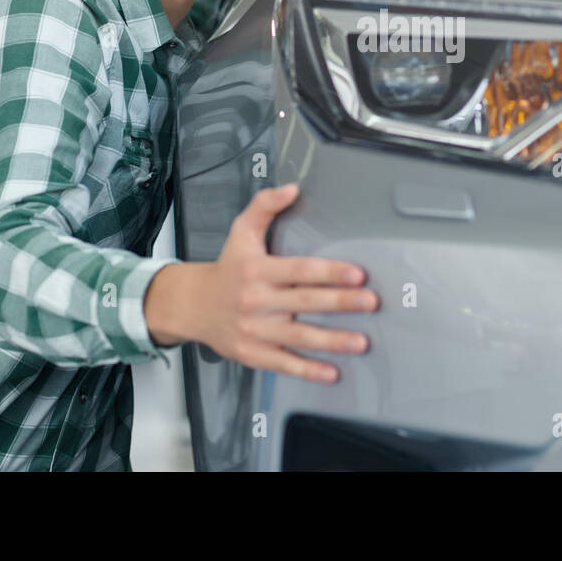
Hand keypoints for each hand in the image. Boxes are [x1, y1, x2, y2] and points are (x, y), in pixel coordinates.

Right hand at [144, 184, 376, 382]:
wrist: (191, 306)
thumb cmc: (226, 268)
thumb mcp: (241, 231)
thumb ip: (265, 206)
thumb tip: (292, 188)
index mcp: (258, 270)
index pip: (299, 270)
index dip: (329, 272)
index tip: (357, 274)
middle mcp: (257, 301)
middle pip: (304, 303)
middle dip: (340, 303)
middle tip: (370, 302)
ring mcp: (255, 330)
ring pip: (298, 337)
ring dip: (332, 341)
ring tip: (361, 342)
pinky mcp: (252, 353)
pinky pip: (283, 364)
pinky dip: (308, 370)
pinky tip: (332, 372)